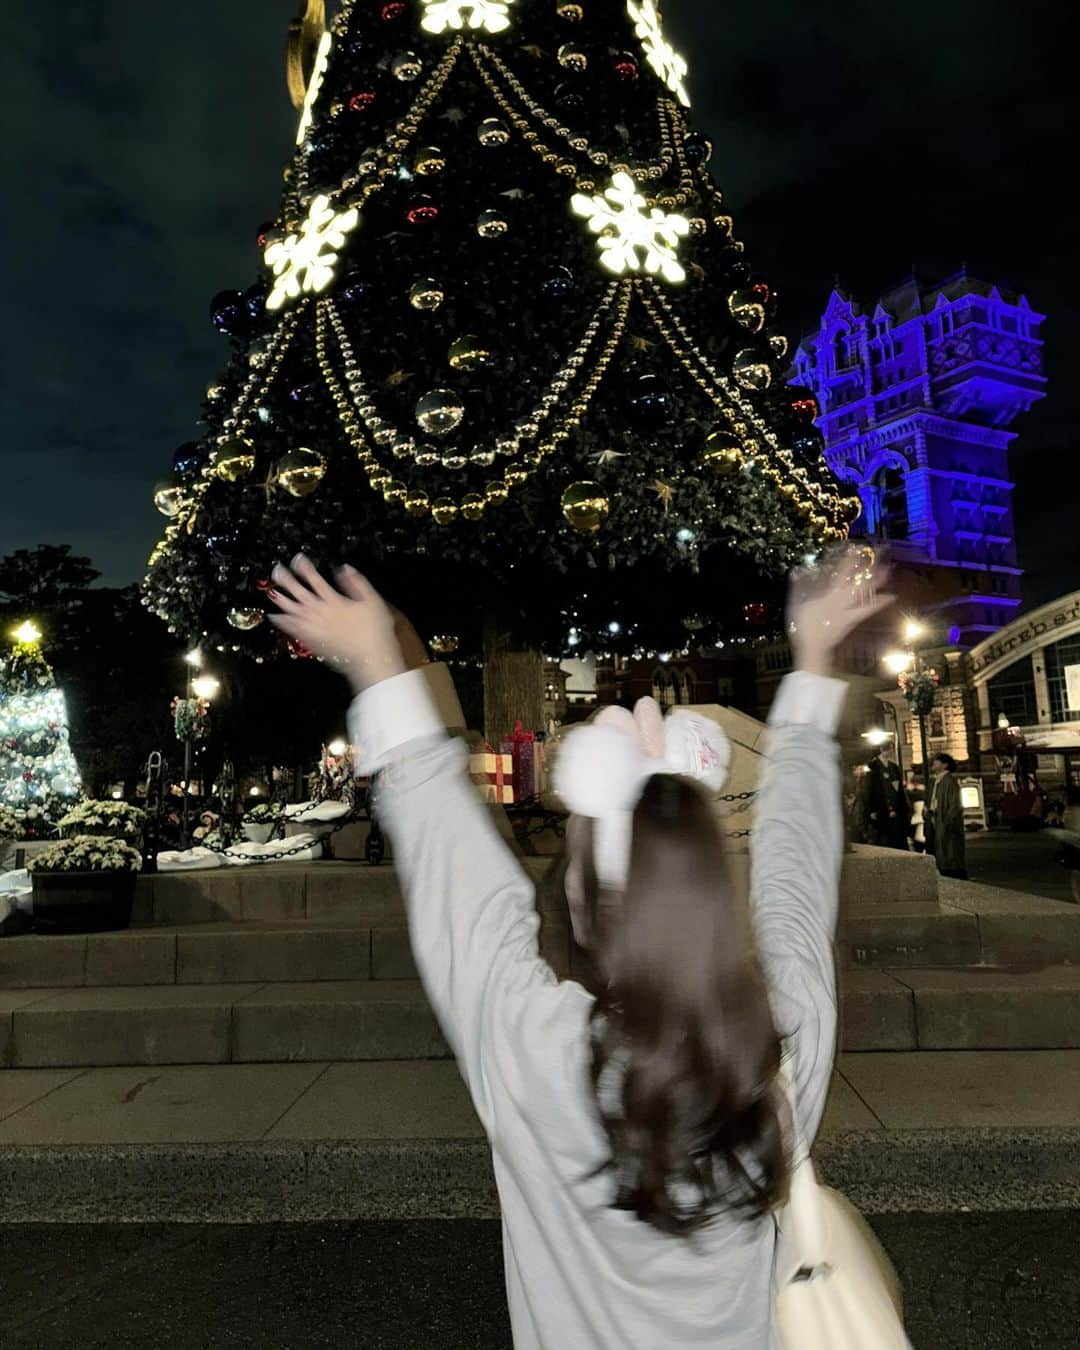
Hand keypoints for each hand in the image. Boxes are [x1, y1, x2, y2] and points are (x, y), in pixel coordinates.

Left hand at [268, 555, 405, 691]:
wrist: (370, 658)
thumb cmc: (374, 630)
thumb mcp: (373, 601)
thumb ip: (357, 583)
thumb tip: (344, 568)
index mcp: (334, 601)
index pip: (315, 579)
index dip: (304, 567)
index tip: (297, 558)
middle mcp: (320, 612)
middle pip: (298, 592)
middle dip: (286, 579)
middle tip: (277, 570)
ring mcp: (314, 627)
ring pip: (292, 610)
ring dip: (280, 599)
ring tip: (270, 590)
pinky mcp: (311, 641)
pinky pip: (292, 629)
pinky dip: (282, 622)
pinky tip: (274, 617)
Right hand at [787, 545, 894, 677]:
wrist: (813, 648)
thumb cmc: (803, 627)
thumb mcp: (796, 604)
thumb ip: (799, 587)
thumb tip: (798, 570)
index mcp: (830, 594)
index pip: (842, 573)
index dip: (850, 560)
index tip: (856, 548)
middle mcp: (843, 600)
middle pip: (860, 581)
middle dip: (870, 566)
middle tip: (881, 552)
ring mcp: (850, 610)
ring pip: (866, 593)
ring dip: (878, 581)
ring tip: (889, 570)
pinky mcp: (853, 619)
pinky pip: (868, 608)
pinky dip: (879, 602)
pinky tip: (890, 596)